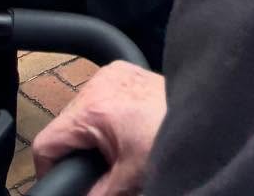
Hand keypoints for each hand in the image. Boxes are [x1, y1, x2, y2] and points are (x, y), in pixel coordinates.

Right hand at [33, 61, 167, 195]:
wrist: (207, 115)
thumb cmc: (171, 139)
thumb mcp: (128, 179)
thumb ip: (96, 194)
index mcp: (93, 108)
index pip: (46, 143)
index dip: (49, 171)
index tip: (62, 184)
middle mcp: (98, 83)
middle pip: (64, 126)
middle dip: (75, 151)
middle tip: (98, 170)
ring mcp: (112, 73)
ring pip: (81, 110)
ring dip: (90, 132)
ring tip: (115, 149)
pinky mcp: (125, 70)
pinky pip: (100, 96)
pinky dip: (105, 114)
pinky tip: (123, 130)